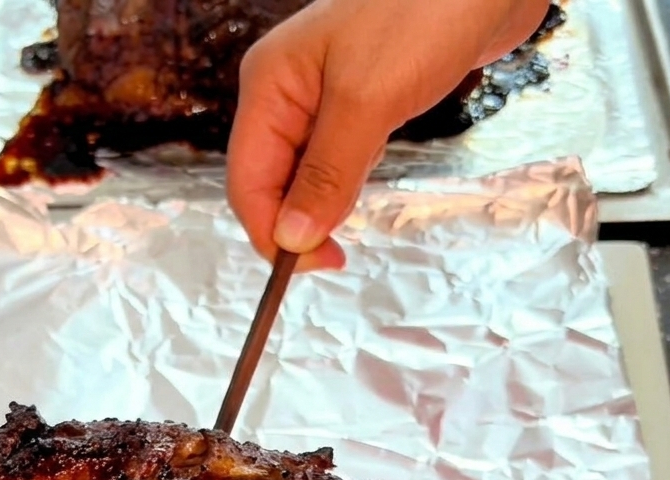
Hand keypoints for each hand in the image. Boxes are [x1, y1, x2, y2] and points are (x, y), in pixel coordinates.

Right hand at [226, 0, 551, 270]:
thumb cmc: (422, 14)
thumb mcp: (368, 100)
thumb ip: (326, 174)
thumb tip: (291, 239)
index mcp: (269, 86)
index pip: (247, 182)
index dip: (270, 233)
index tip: (314, 265)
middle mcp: (285, 94)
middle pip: (270, 183)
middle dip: (297, 223)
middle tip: (339, 255)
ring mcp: (320, 97)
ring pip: (304, 176)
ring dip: (324, 205)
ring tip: (354, 216)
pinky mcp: (359, 102)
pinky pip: (337, 159)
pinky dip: (347, 181)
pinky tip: (368, 177)